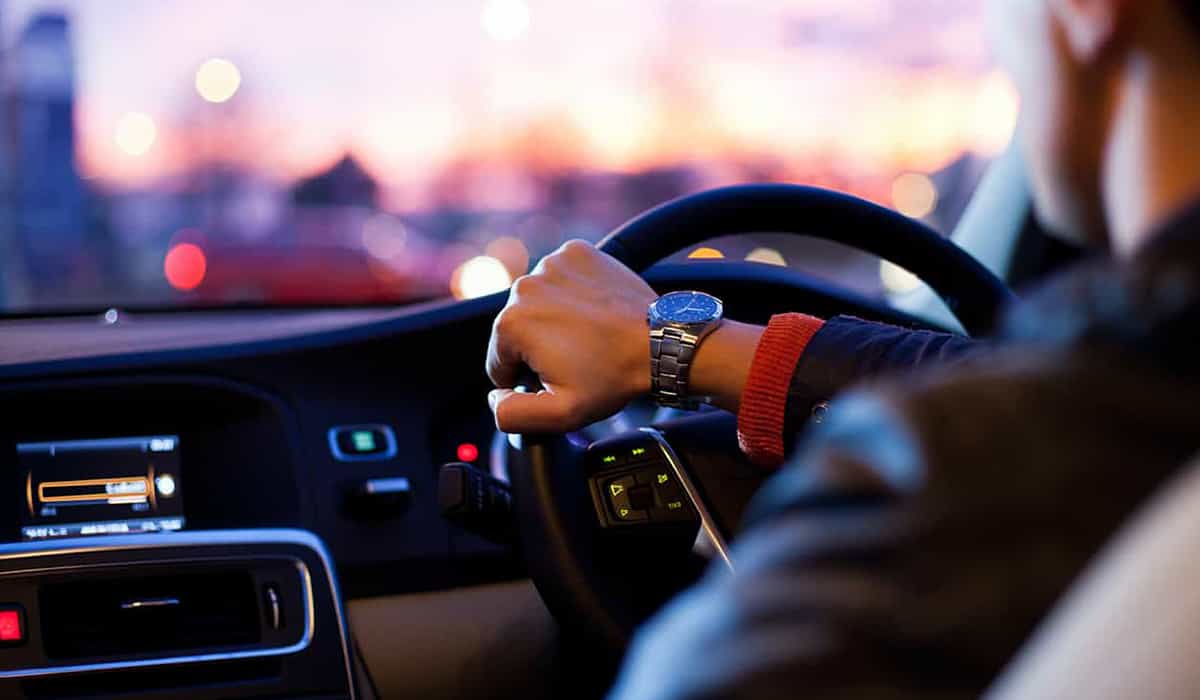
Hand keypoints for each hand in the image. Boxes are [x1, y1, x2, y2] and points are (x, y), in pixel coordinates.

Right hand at [486, 240, 656, 432]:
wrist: (659, 342)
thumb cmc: (613, 376)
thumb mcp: (559, 414)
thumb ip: (512, 414)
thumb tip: (494, 398)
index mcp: (511, 324)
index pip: (499, 361)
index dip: (525, 378)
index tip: (558, 377)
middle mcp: (524, 287)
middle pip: (517, 328)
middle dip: (539, 347)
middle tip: (577, 358)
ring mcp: (551, 264)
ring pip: (538, 302)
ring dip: (554, 318)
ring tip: (587, 335)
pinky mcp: (575, 252)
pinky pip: (561, 278)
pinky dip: (571, 293)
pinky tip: (592, 311)